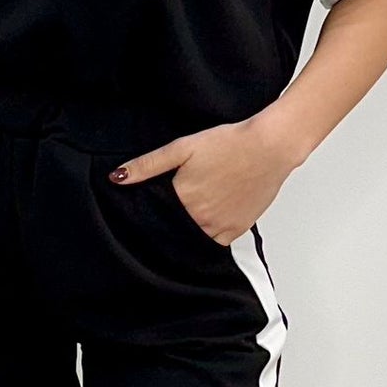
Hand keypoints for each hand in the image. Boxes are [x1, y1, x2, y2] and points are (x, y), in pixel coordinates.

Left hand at [107, 115, 296, 244]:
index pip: (154, 218)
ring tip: (187, 216)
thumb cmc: (229, 143)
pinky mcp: (238, 230)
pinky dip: (207, 237)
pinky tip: (205, 222)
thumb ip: (148, 165)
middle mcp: (200, 218)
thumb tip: (117, 177)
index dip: (148, 216)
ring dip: (187, 233)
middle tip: (170, 212)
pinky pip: (215, 243)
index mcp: (183, 198)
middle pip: (173, 231)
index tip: (145, 213)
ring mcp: (220, 227)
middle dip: (166, 225)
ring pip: (194, 240)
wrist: (269, 147)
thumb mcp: (183, 147)